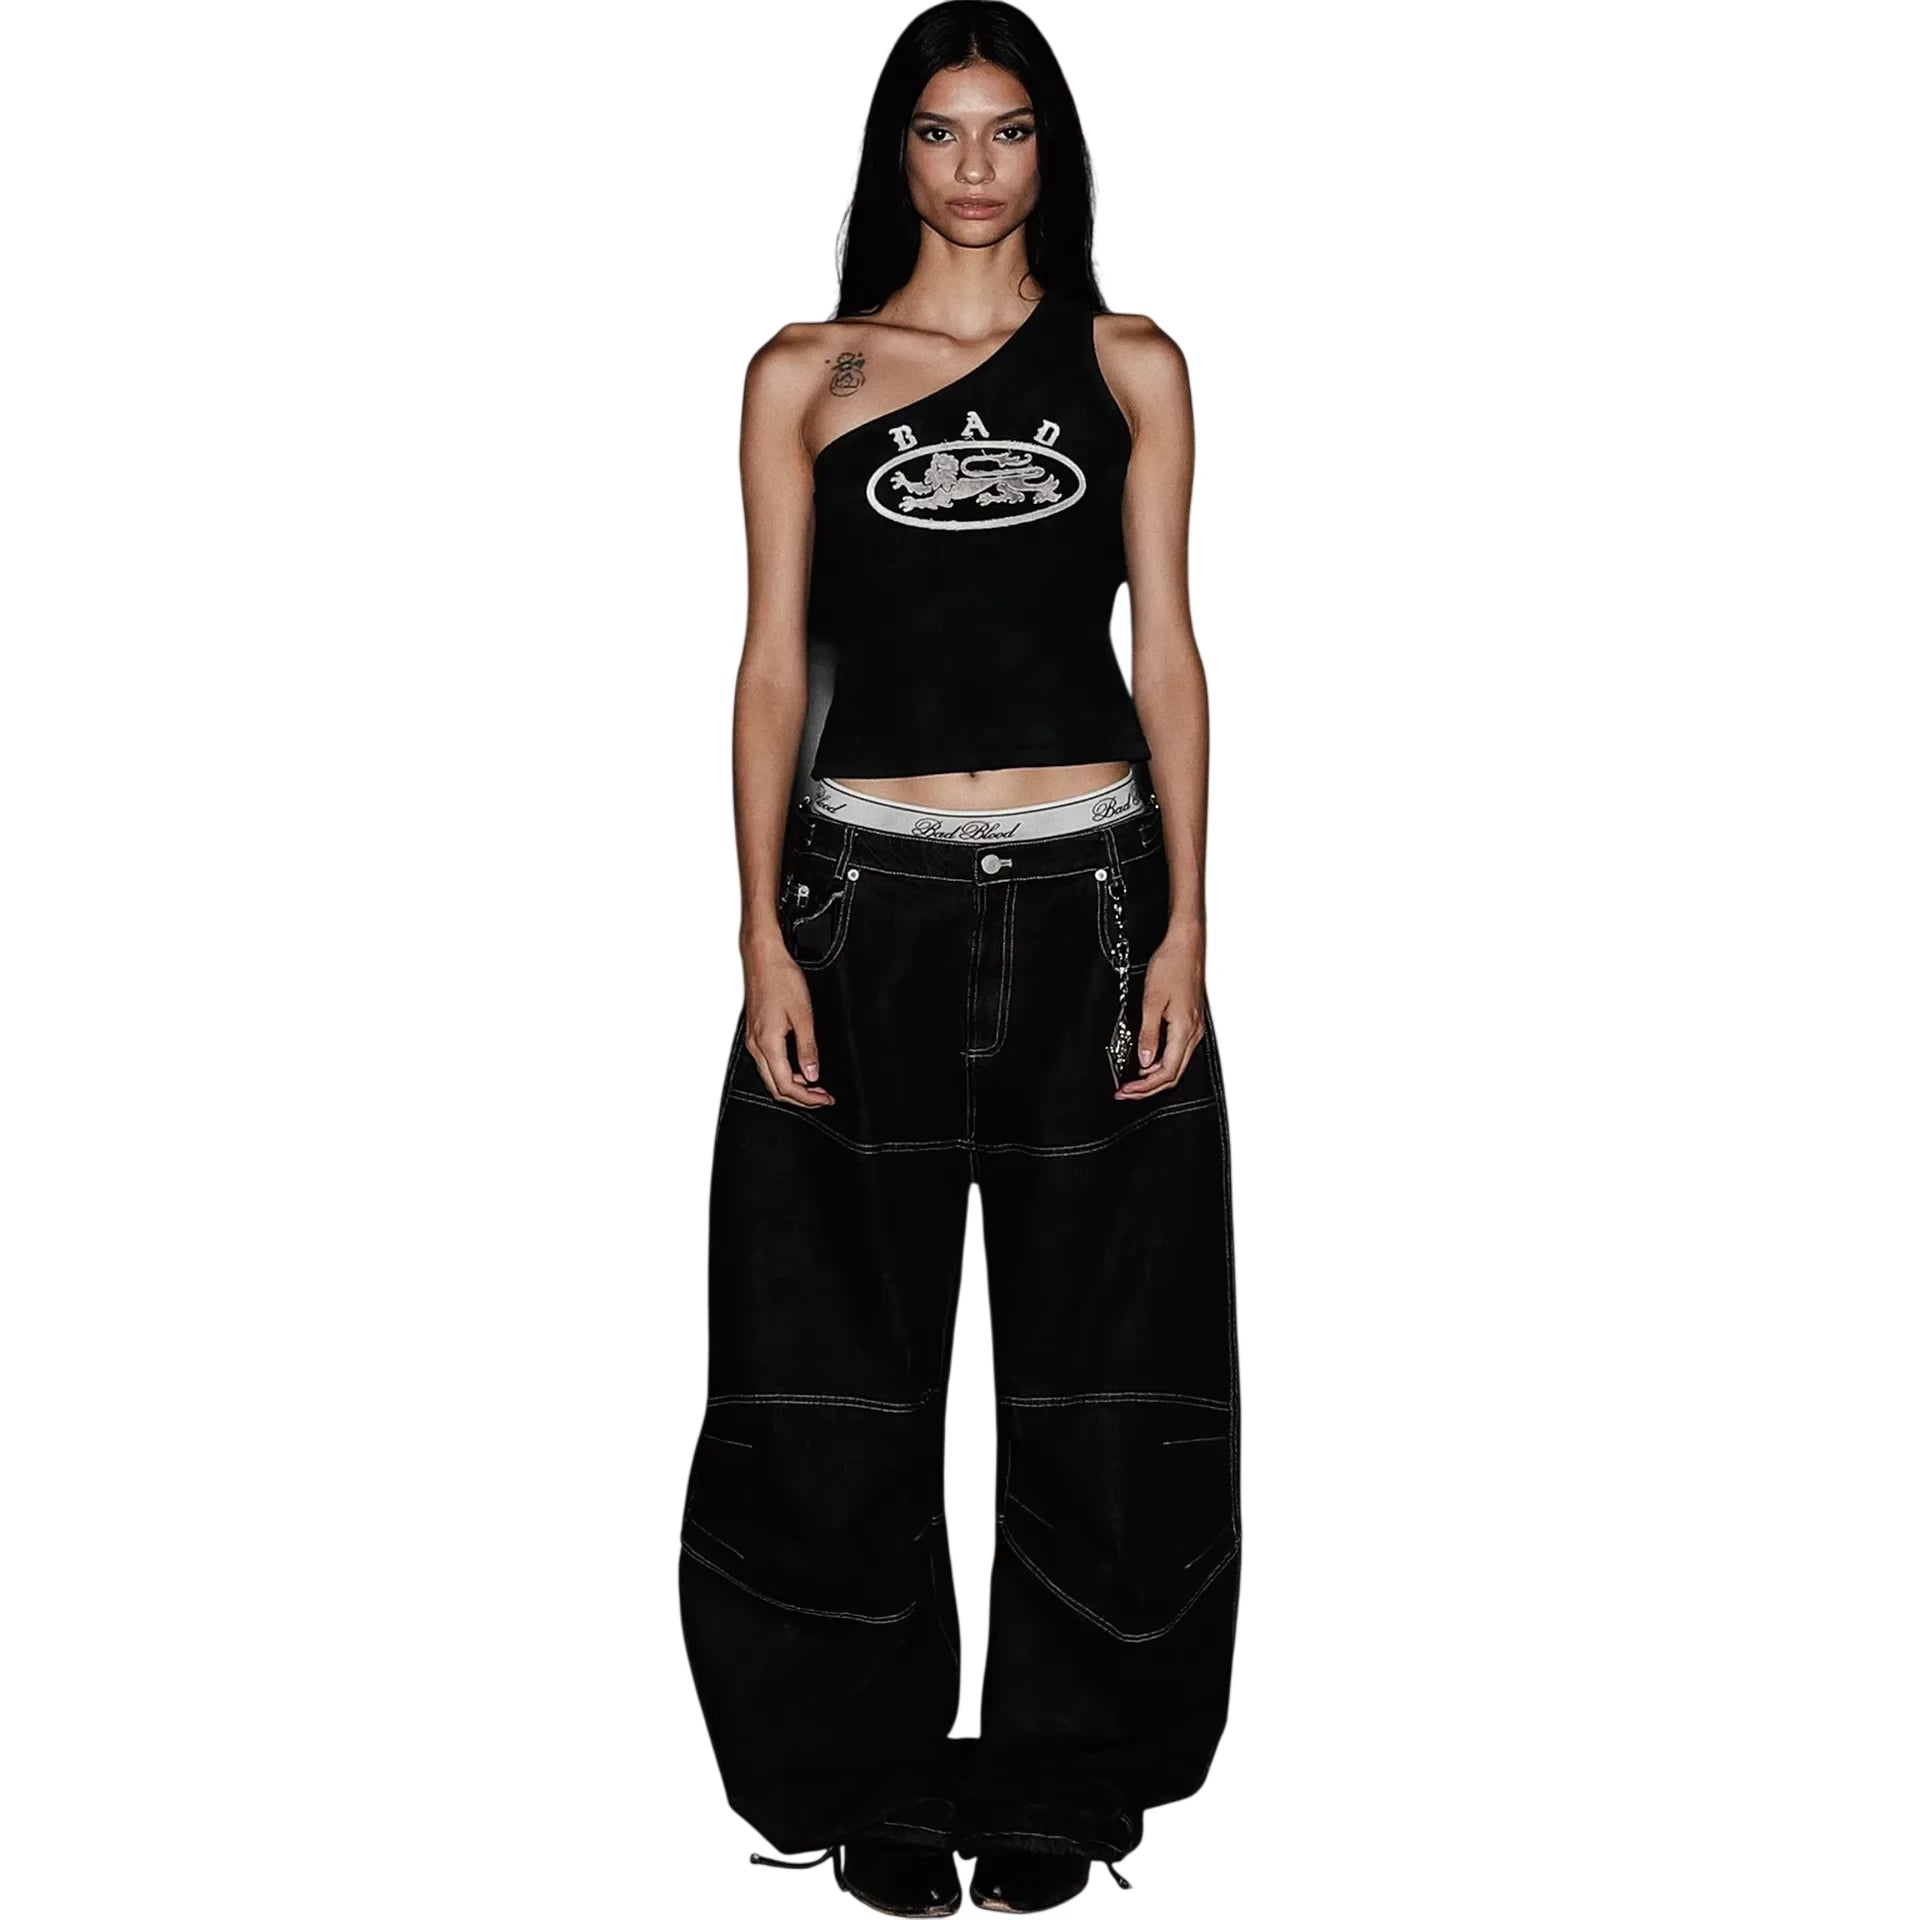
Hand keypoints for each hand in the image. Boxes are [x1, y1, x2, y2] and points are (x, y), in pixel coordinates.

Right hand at [741, 930, 833, 1106]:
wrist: (763, 957)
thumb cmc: (781, 979)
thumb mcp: (803, 1015)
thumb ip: (808, 1048)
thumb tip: (812, 1074)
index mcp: (768, 1044)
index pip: (786, 1086)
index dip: (807, 1098)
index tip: (825, 1099)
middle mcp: (756, 1045)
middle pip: (775, 1087)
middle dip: (800, 1098)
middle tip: (822, 1098)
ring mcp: (754, 1039)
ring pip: (770, 1077)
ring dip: (792, 1086)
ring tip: (815, 1086)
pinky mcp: (756, 1033)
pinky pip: (767, 1063)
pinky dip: (784, 1072)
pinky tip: (799, 1068)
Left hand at [1115, 921, 1205, 1099]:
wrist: (1185, 945)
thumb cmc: (1172, 965)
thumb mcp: (1152, 1001)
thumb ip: (1148, 1034)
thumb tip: (1144, 1059)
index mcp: (1184, 1030)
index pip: (1166, 1072)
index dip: (1145, 1086)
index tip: (1127, 1090)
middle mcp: (1192, 1032)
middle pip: (1172, 1074)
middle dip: (1148, 1088)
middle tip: (1126, 1091)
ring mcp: (1193, 1027)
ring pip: (1176, 1064)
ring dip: (1154, 1076)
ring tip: (1132, 1079)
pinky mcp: (1190, 1020)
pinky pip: (1177, 1050)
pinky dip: (1161, 1061)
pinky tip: (1146, 1058)